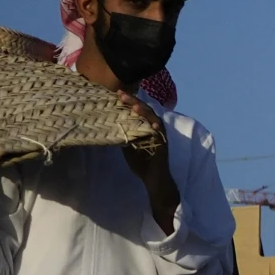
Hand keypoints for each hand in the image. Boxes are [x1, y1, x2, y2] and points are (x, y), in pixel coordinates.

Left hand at [117, 98, 180, 234]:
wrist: (155, 180)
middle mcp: (154, 129)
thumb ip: (124, 137)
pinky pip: (160, 134)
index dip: (129, 102)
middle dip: (134, 102)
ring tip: (134, 105)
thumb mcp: (128, 149)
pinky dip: (156, 127)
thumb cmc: (143, 164)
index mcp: (145, 128)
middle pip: (145, 111)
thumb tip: (111, 127)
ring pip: (153, 119)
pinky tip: (150, 123)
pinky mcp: (164, 145)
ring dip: (144, 112)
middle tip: (121, 94)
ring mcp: (160, 136)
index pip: (137, 111)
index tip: (117, 94)